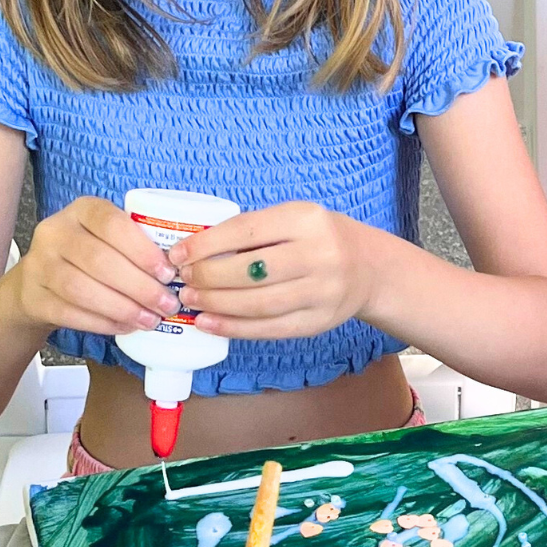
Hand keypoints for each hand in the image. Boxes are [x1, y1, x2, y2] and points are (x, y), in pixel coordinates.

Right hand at [9, 197, 180, 338]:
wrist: (37, 282)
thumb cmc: (87, 257)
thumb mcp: (106, 237)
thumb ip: (135, 243)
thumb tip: (180, 269)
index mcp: (81, 210)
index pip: (112, 224)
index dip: (142, 250)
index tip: (168, 272)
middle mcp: (55, 232)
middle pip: (99, 260)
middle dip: (139, 286)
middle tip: (166, 304)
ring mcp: (38, 265)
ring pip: (82, 289)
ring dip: (122, 308)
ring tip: (150, 319)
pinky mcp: (33, 297)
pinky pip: (69, 313)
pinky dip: (102, 322)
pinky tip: (125, 326)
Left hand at [173, 201, 370, 339]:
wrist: (369, 268)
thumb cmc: (319, 238)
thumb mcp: (294, 218)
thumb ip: (253, 231)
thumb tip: (195, 251)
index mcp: (307, 219)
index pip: (245, 231)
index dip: (205, 245)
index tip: (178, 254)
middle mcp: (319, 254)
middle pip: (250, 270)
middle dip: (208, 276)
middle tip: (184, 280)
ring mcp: (322, 291)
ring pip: (257, 303)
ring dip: (216, 304)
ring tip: (191, 301)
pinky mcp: (318, 322)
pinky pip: (269, 328)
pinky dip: (234, 328)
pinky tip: (209, 323)